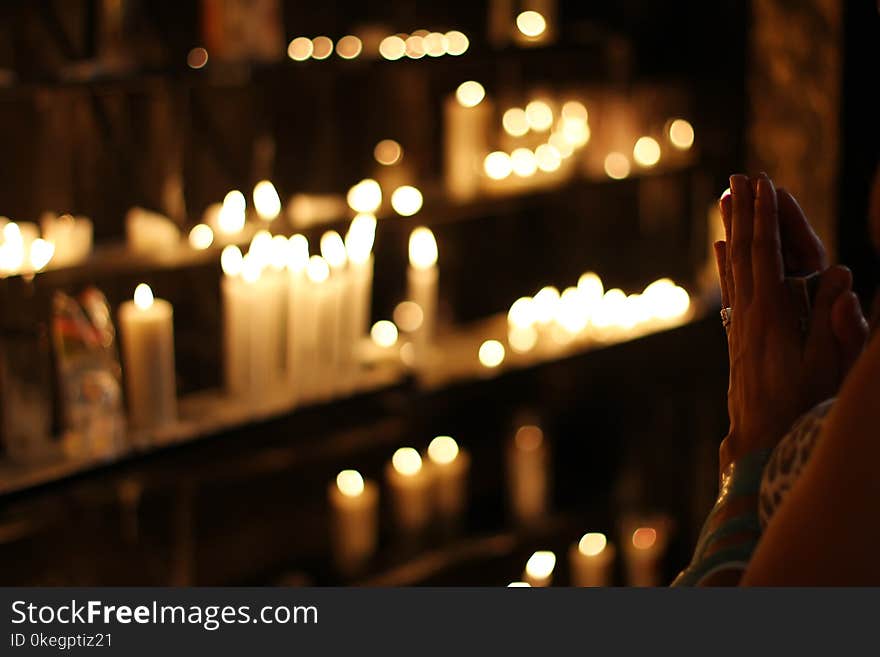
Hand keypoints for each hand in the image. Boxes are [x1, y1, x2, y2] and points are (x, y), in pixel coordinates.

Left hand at [713, 174, 866, 471]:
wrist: (759, 440)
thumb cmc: (801, 405)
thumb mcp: (828, 366)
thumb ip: (837, 322)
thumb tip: (844, 275)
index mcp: (771, 314)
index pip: (765, 254)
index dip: (764, 218)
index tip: (761, 186)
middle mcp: (748, 313)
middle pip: (741, 252)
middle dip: (742, 213)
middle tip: (737, 177)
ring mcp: (739, 323)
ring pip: (731, 266)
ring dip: (730, 230)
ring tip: (724, 199)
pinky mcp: (737, 335)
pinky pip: (729, 289)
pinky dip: (724, 263)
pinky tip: (720, 248)